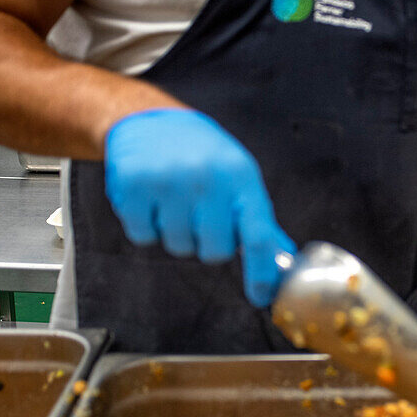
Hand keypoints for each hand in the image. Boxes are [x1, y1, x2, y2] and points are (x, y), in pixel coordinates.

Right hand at [105, 108, 295, 306]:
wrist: (150, 120)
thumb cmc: (201, 153)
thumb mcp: (237, 176)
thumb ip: (257, 219)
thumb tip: (282, 258)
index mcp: (240, 176)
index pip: (258, 235)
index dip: (261, 271)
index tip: (261, 295)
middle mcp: (207, 178)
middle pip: (215, 251)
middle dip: (209, 243)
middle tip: (200, 216)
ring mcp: (168, 180)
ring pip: (179, 247)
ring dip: (176, 234)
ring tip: (174, 201)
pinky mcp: (134, 186)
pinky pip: (143, 237)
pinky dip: (146, 226)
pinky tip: (151, 200)